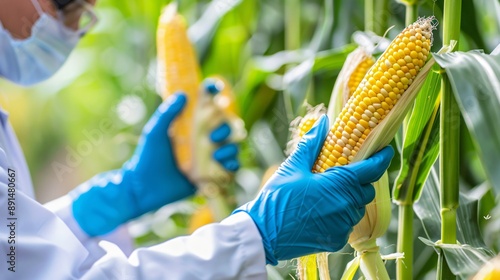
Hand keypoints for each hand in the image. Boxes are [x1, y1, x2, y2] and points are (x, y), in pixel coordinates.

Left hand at [72, 83, 238, 236]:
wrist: (145, 188)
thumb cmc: (147, 158)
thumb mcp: (155, 132)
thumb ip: (168, 113)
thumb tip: (183, 94)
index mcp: (190, 125)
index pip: (207, 105)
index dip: (213, 93)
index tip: (215, 88)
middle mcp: (203, 138)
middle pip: (226, 125)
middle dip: (226, 127)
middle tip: (213, 135)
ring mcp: (208, 156)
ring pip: (232, 145)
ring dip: (230, 147)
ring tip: (216, 154)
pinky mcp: (212, 174)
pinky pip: (231, 166)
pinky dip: (232, 163)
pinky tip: (221, 163)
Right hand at [233, 115, 393, 264]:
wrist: (264, 234)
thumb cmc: (277, 198)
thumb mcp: (293, 167)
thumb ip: (312, 144)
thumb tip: (324, 121)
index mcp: (339, 184)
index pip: (372, 169)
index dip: (382, 158)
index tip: (386, 150)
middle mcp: (347, 206)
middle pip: (367, 189)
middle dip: (360, 180)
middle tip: (344, 173)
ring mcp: (343, 225)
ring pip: (358, 207)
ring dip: (350, 198)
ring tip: (329, 193)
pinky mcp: (337, 240)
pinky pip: (347, 224)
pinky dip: (340, 216)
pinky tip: (321, 211)